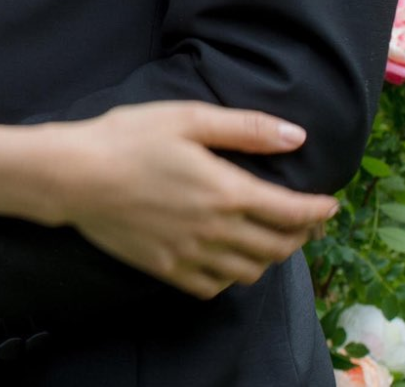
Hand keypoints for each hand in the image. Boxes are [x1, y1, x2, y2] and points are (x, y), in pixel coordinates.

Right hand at [48, 103, 337, 299]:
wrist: (74, 175)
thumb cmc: (128, 137)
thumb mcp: (187, 118)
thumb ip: (246, 129)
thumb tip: (296, 136)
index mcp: (227, 192)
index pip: (292, 212)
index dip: (318, 211)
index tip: (330, 205)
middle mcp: (217, 231)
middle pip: (279, 246)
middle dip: (302, 234)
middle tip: (306, 221)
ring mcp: (192, 255)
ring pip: (251, 271)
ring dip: (271, 257)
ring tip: (272, 239)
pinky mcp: (168, 270)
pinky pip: (215, 287)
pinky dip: (233, 277)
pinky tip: (229, 261)